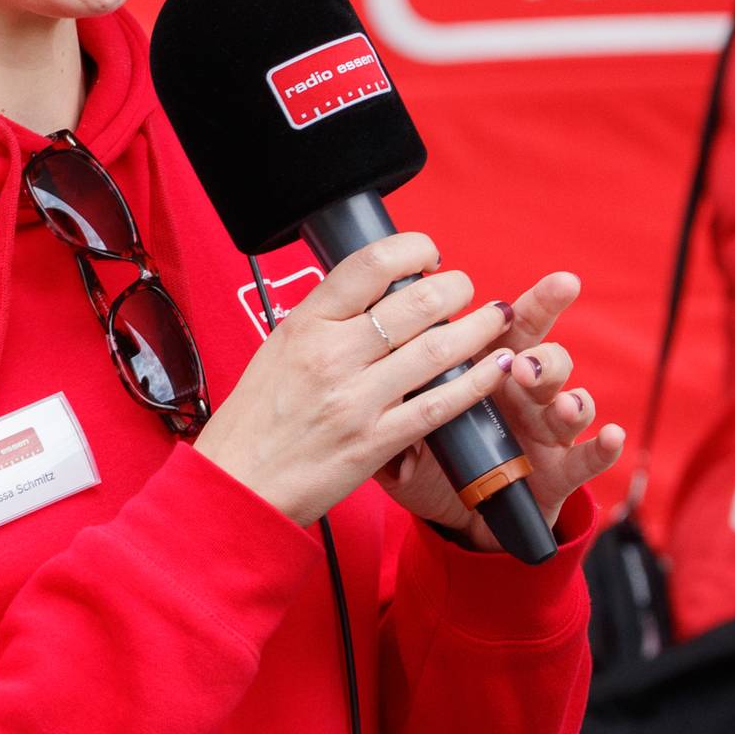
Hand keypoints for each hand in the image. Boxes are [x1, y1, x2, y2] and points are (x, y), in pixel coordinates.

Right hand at [193, 232, 519, 523]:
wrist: (237, 485)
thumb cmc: (255, 421)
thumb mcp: (277, 351)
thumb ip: (325, 322)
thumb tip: (372, 291)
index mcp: (305, 325)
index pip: (369, 265)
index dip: (412, 249)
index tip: (428, 254)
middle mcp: (331, 355)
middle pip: (414, 303)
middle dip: (455, 288)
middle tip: (465, 288)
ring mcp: (355, 400)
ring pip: (435, 350)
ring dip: (477, 328)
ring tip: (495, 318)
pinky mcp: (374, 442)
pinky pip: (438, 404)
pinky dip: (476, 382)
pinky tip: (497, 367)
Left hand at [375, 271, 625, 549]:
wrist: (463, 514)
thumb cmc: (440, 457)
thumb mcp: (406, 433)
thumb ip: (393, 411)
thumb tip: (376, 404)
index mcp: (491, 370)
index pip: (516, 328)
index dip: (539, 305)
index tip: (561, 283)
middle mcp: (527, 393)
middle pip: (549, 359)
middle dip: (546, 356)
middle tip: (525, 364)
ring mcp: (548, 431)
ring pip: (571, 403)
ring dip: (569, 400)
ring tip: (562, 405)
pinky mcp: (562, 471)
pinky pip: (588, 458)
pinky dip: (603, 447)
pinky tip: (609, 436)